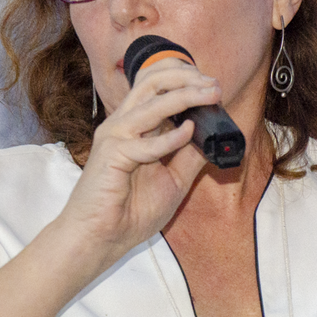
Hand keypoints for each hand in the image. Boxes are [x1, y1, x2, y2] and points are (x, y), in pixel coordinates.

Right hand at [54, 58, 219, 268]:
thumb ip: (190, 156)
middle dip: (186, 77)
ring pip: (151, 103)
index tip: (213, 87)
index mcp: (135, 126)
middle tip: (214, 85)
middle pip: (152, 82)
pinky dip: (171, 137)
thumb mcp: (174, 180)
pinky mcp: (112, 155)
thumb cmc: (130, 211)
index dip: (185, 79)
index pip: (157, 86)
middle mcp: (123, 125)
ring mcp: (115, 136)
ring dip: (185, 96)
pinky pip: (146, 142)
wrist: (100, 239)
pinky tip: (188, 132)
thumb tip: (215, 137)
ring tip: (210, 95)